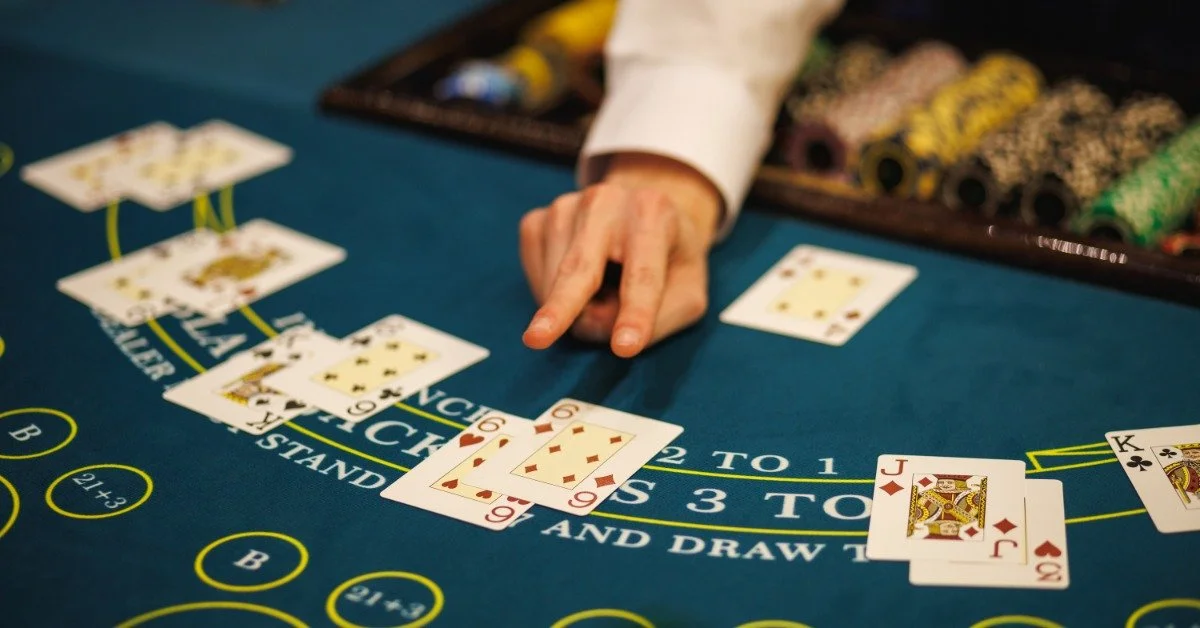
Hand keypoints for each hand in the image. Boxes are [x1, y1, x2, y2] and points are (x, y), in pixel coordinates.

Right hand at [519, 152, 722, 356]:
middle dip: (562, 306)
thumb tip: (588, 323)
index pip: (643, 275)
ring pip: (554, 282)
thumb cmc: (669, 260)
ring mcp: (564, 208)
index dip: (636, 313)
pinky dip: (550, 296)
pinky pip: (534, 275)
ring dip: (572, 311)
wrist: (643, 213)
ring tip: (602, 295)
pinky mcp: (536, 221)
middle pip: (580, 268)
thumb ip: (656, 317)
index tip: (624, 348)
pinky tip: (573, 285)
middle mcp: (605, 201)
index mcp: (653, 212)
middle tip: (538, 339)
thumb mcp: (688, 291)